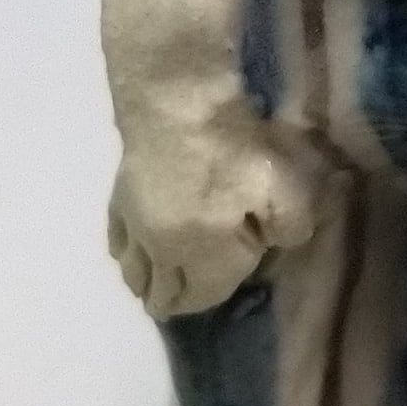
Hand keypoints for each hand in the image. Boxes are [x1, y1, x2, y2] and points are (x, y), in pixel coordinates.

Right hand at [107, 117, 323, 319]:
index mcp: (204, 261)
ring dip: (146, 282)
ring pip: (132, 273)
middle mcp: (162, 255)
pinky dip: (124, 253)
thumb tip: (279, 244)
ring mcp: (134, 229)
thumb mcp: (286, 193)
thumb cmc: (235, 153)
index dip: (211, 298)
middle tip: (184, 296)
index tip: (222, 287)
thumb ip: (290, 230)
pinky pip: (116, 242)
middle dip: (173, 300)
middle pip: (160, 295)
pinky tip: (131, 249)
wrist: (176, 105)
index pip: (200, 299)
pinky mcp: (117, 199)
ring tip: (157, 281)